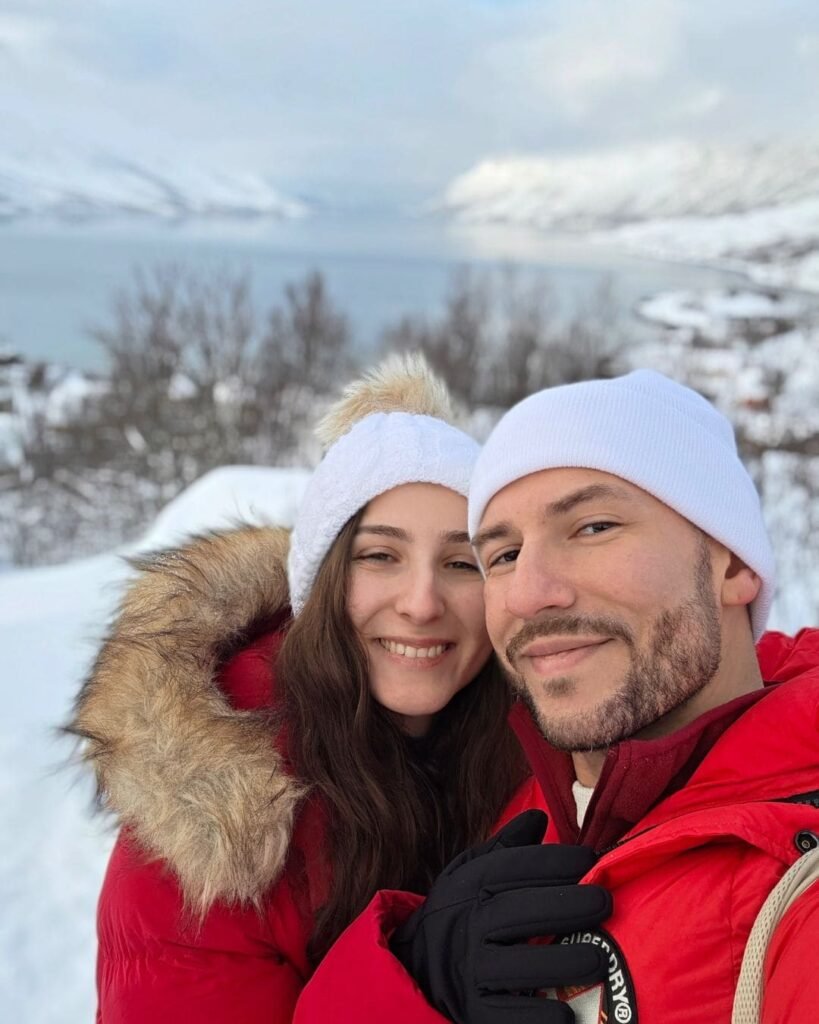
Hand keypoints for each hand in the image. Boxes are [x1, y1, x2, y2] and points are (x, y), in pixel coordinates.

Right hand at [391, 810, 610, 1023]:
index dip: (551, 861)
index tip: (589, 858)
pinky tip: (568, 1015)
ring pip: (514, 966)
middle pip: (515, 912)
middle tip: (604, 901)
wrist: (417, 967)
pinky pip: (506, 1016)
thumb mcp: (471, 874)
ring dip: (560, 963)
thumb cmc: (462, 913)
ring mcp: (469, 971)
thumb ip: (507, 848)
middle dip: (563, 905)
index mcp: (469, 887)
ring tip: (601, 958)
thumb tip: (539, 816)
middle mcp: (467, 926)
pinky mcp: (473, 1012)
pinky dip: (536, 1016)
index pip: (509, 868)